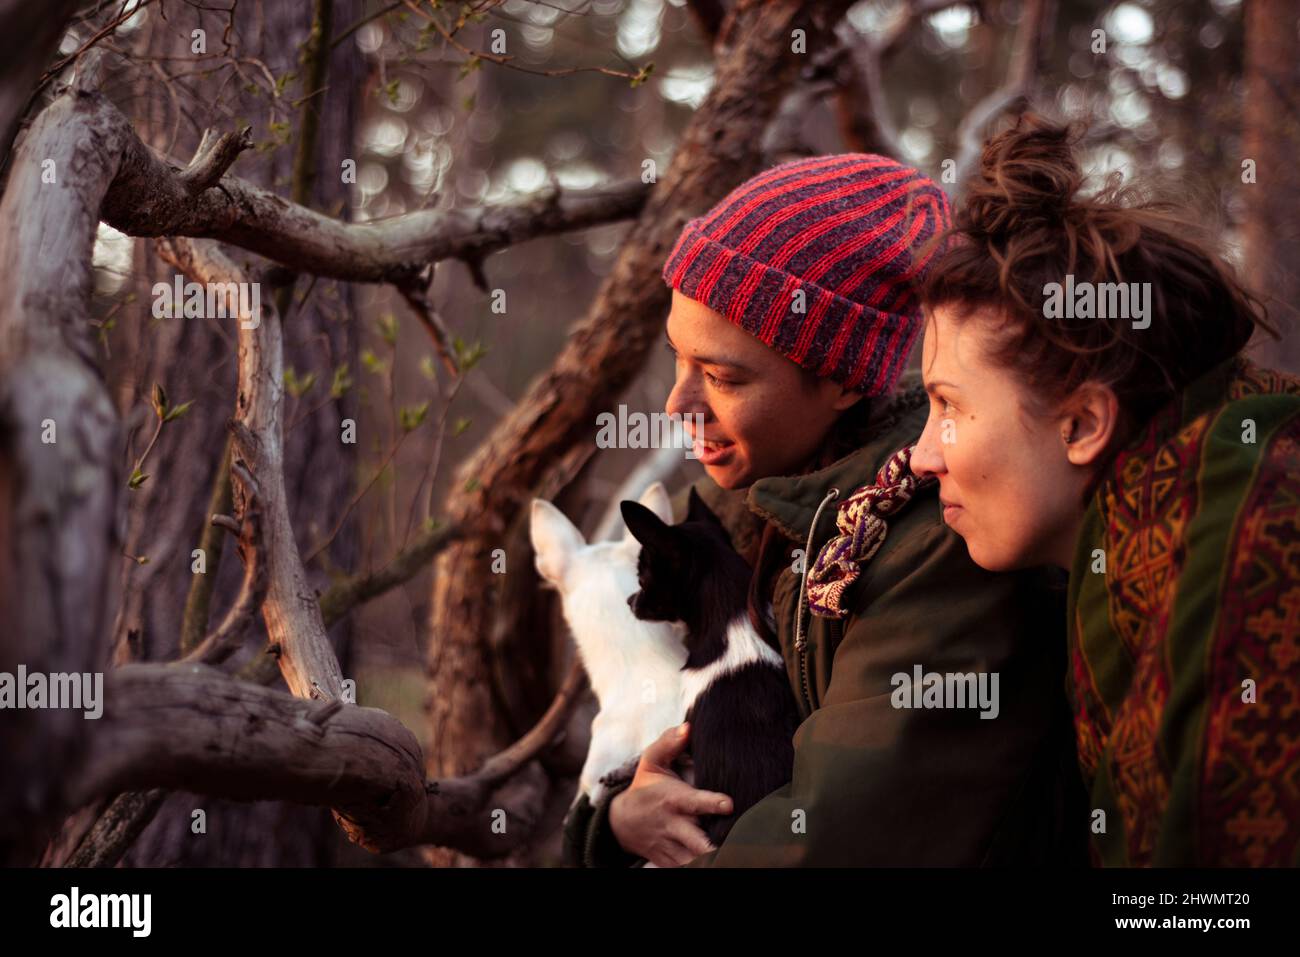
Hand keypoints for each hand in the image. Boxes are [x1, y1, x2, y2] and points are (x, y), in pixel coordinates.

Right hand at [609, 722, 733, 866]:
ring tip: (733, 858)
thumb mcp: (651, 761)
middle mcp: (673, 825)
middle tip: (736, 845)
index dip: (711, 803)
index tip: (729, 804)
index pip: (693, 801)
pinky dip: (700, 867)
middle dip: (712, 846)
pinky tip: (721, 863)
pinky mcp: (669, 861)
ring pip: (692, 861)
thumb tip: (688, 727)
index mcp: (672, 799)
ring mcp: (671, 846)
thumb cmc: (645, 787)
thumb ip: (669, 743)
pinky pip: (686, 869)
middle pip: (695, 841)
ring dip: (711, 860)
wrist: (620, 822)